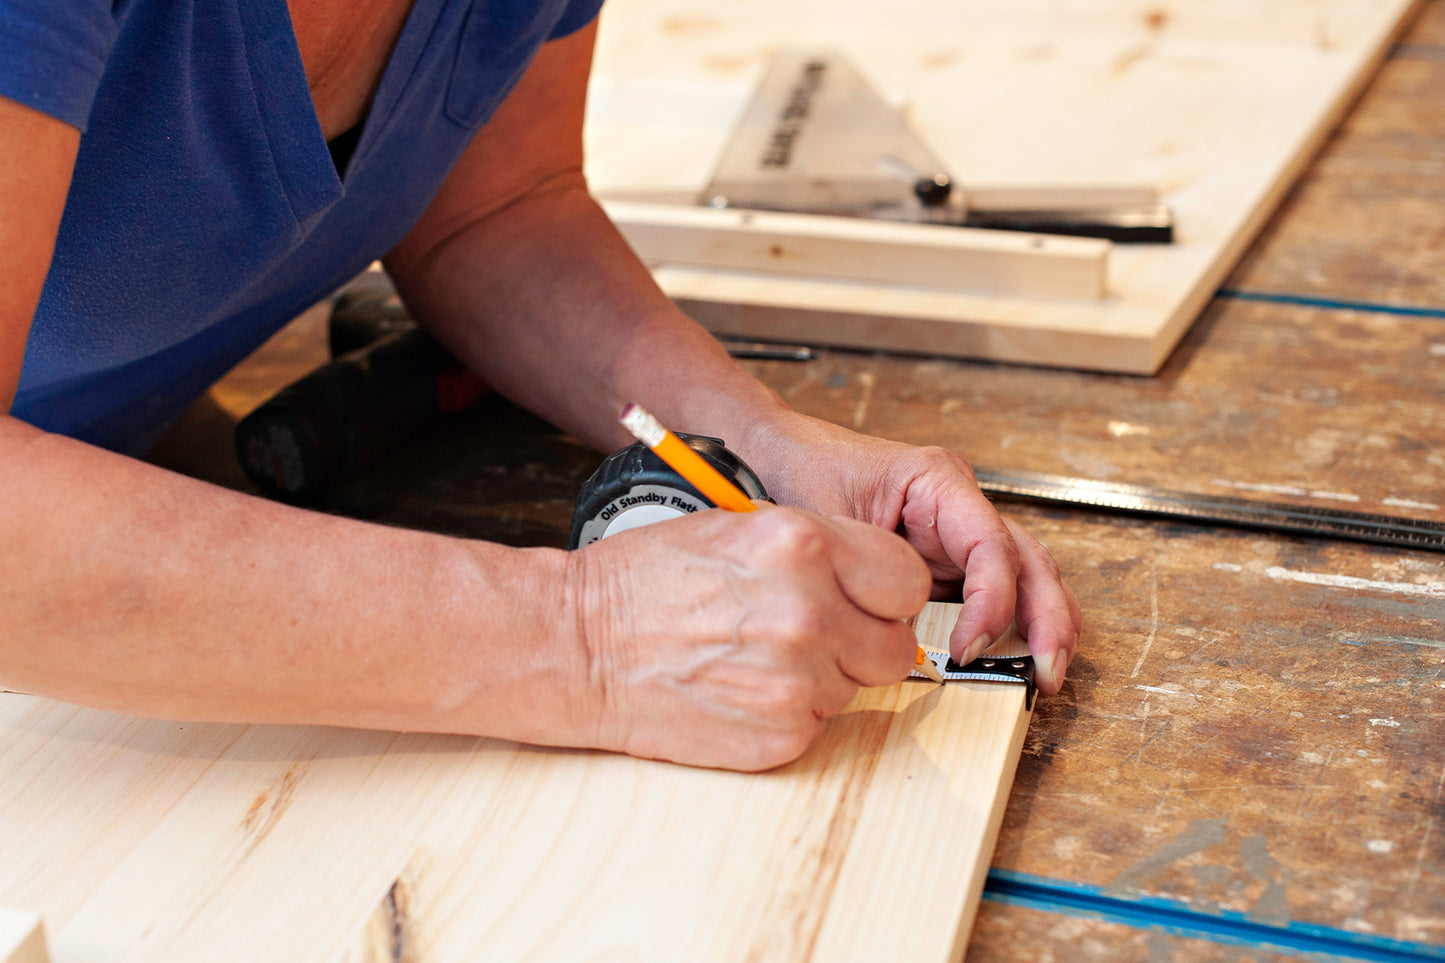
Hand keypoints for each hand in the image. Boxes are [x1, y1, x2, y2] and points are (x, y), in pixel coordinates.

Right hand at [562, 504, 931, 769]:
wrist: (580, 646)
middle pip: (895, 645)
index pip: (905, 579)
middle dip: (864, 639)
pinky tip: (743, 687)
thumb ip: (816, 550)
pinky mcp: (781, 736)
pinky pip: (819, 725)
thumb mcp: (737, 526)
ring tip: (761, 656)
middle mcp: (810, 613)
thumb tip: (873, 581)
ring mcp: (798, 681)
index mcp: (803, 545)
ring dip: (825, 676)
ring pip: (857, 687)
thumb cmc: (645, 580)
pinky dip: (790, 711)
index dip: (886, 591)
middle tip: (817, 632)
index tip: (868, 597)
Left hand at [740, 414, 1081, 694]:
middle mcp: (959, 505)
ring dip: (1043, 625)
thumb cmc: (798, 470)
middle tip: (1047, 672)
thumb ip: (866, 572)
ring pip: (1025, 576)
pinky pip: (995, 592)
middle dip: (1047, 618)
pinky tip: (1017, 663)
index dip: (992, 600)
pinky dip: (1013, 626)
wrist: (773, 453)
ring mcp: (957, 534)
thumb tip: (900, 636)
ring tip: (1047, 675)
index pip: (990, 543)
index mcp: (937, 480)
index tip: (967, 647)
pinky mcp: (946, 562)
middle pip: (1028, 559)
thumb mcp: (826, 519)